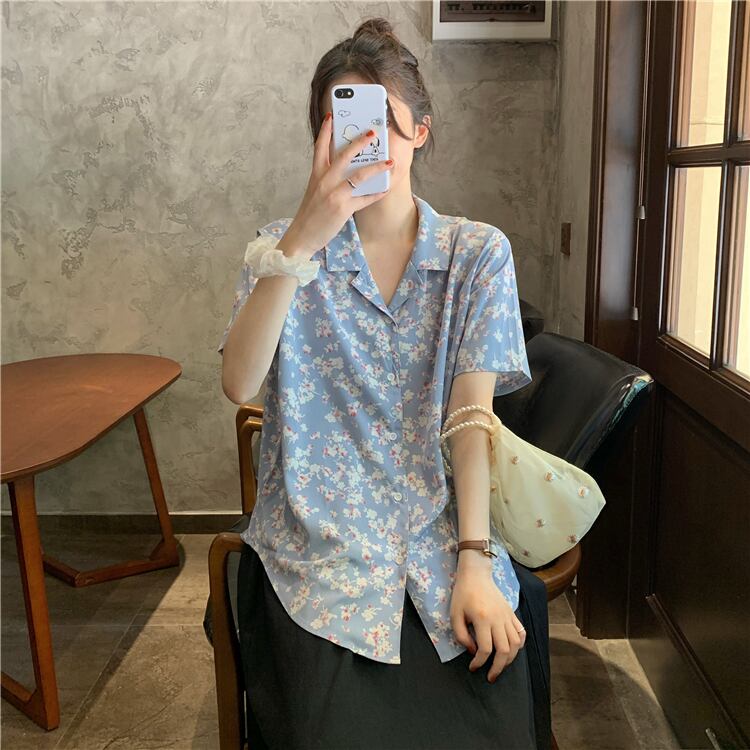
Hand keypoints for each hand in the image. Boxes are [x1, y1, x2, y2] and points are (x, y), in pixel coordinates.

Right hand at [277, 112, 394, 258]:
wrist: (301, 236)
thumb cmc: (310, 214)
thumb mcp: (315, 191)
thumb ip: (327, 178)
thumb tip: (346, 169)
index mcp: (316, 174)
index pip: (320, 146)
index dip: (326, 130)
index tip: (333, 116)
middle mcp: (324, 181)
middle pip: (344, 155)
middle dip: (360, 142)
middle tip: (373, 132)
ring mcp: (334, 194)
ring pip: (359, 175)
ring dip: (377, 167)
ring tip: (389, 161)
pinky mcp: (342, 208)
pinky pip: (364, 198)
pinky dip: (376, 193)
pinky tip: (386, 188)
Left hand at [450, 557, 526, 682]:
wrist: (476, 575)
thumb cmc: (463, 594)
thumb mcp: (455, 614)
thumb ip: (461, 635)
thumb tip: (473, 651)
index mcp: (482, 619)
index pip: (485, 649)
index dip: (479, 662)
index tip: (473, 668)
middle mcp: (498, 619)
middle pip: (504, 651)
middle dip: (498, 668)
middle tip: (490, 677)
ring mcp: (507, 616)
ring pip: (515, 644)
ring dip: (510, 659)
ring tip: (500, 666)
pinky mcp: (512, 613)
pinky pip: (521, 632)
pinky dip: (519, 645)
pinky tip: (512, 650)